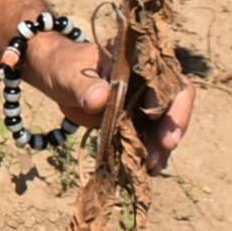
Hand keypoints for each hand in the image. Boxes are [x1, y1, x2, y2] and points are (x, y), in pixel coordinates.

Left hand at [24, 33, 196, 173]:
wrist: (54, 75)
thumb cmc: (65, 65)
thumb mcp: (70, 73)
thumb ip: (85, 85)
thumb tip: (100, 99)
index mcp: (140, 62)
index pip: (171, 83)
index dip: (177, 109)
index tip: (168, 137)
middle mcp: (148, 82)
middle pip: (171, 108)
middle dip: (169, 134)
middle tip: (157, 157)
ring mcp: (141, 103)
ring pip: (160, 127)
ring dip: (158, 148)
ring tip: (150, 167)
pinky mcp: (132, 121)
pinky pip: (143, 138)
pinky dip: (143, 153)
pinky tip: (142, 168)